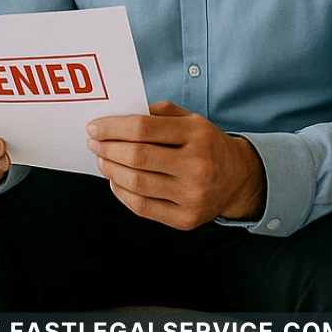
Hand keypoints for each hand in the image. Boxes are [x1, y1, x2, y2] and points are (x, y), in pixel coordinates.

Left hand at [86, 100, 265, 228]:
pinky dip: (121, 192)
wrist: (239, 178)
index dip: (112, 127)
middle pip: (136, 157)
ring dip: (110, 170)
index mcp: (196, 135)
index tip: (94, 127)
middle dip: (107, 148)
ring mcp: (193, 196)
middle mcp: (197, 166)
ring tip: (102, 159)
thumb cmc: (205, 144)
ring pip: (137, 183)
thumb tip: (118, 115)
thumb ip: (157, 112)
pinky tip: (115, 180)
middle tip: (93, 143)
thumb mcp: (189, 118)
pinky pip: (143, 207)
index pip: (142, 128)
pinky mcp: (187, 219)